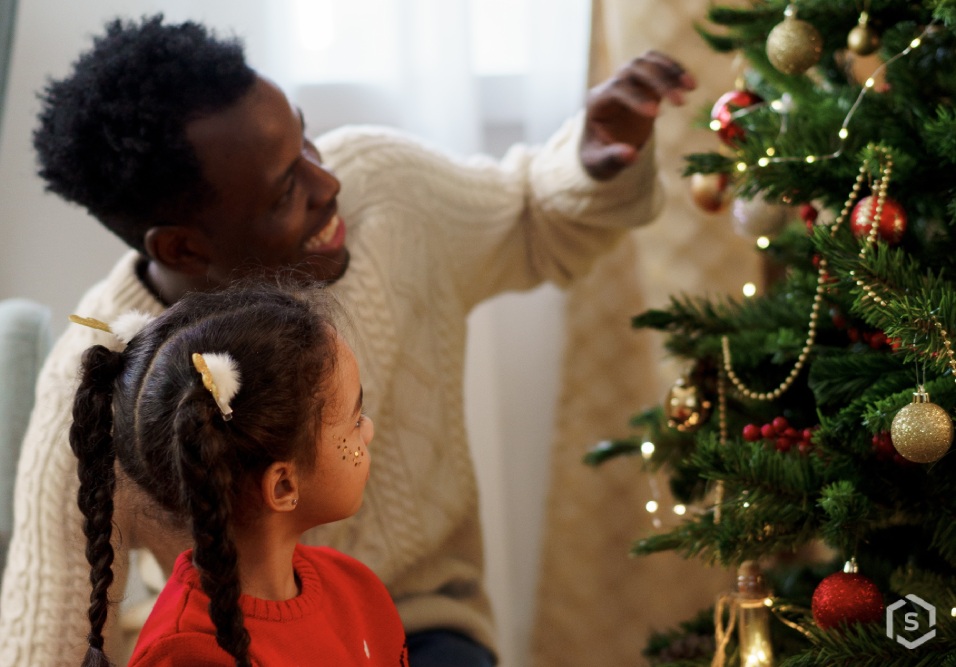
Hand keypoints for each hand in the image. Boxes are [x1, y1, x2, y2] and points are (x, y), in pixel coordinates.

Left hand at [580, 50, 695, 180]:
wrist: (603, 148)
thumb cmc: (599, 156)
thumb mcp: (600, 163)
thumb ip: (612, 158)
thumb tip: (631, 155)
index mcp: (597, 101)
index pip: (616, 88)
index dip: (636, 97)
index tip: (656, 114)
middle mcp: (611, 85)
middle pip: (634, 68)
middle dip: (658, 81)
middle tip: (680, 103)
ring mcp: (628, 81)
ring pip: (648, 61)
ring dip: (671, 71)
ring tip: (691, 87)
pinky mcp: (643, 83)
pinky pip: (658, 66)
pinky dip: (675, 71)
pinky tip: (690, 85)